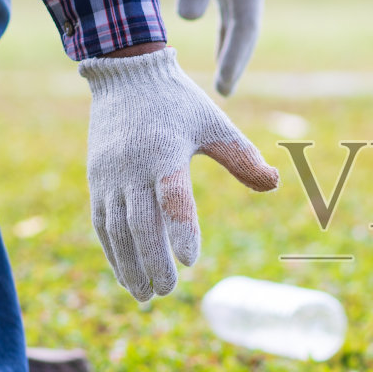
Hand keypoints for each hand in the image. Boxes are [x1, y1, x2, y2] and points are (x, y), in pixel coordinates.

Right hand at [78, 48, 278, 299]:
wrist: (126, 76)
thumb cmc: (178, 103)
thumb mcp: (214, 123)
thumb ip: (242, 157)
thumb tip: (275, 183)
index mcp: (165, 153)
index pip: (172, 197)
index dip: (181, 229)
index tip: (190, 261)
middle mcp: (133, 168)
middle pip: (140, 222)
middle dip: (153, 260)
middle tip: (168, 290)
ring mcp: (110, 176)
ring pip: (116, 229)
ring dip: (129, 265)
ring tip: (146, 295)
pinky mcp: (97, 180)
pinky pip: (101, 223)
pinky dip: (112, 252)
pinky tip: (126, 275)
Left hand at [176, 0, 266, 96]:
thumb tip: (191, 21)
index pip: (244, 30)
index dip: (235, 59)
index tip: (224, 86)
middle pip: (246, 32)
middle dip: (236, 61)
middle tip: (224, 92)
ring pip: (240, 24)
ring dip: (232, 49)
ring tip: (223, 78)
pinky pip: (231, 12)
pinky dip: (226, 31)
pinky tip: (217, 42)